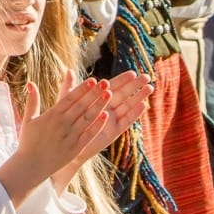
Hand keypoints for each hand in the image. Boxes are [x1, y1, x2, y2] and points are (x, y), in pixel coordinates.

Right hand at [0, 73, 110, 204]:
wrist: (32, 165)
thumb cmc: (28, 141)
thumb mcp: (28, 119)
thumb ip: (32, 101)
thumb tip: (30, 83)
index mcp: (51, 115)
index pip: (70, 98)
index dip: (82, 88)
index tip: (92, 80)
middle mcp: (62, 124)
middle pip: (81, 105)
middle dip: (94, 93)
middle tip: (105, 83)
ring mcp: (71, 136)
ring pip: (88, 118)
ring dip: (99, 105)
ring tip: (109, 95)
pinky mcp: (76, 148)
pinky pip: (89, 134)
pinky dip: (97, 125)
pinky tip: (106, 116)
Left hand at [53, 71, 150, 188]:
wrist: (64, 142)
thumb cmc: (64, 120)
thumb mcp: (66, 102)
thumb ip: (70, 87)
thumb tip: (69, 70)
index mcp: (96, 99)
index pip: (112, 86)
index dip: (122, 79)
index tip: (133, 72)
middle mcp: (106, 108)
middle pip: (123, 95)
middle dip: (135, 86)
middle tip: (147, 76)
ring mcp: (111, 120)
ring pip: (127, 106)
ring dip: (138, 97)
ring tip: (149, 88)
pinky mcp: (113, 131)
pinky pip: (125, 121)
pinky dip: (134, 114)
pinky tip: (143, 106)